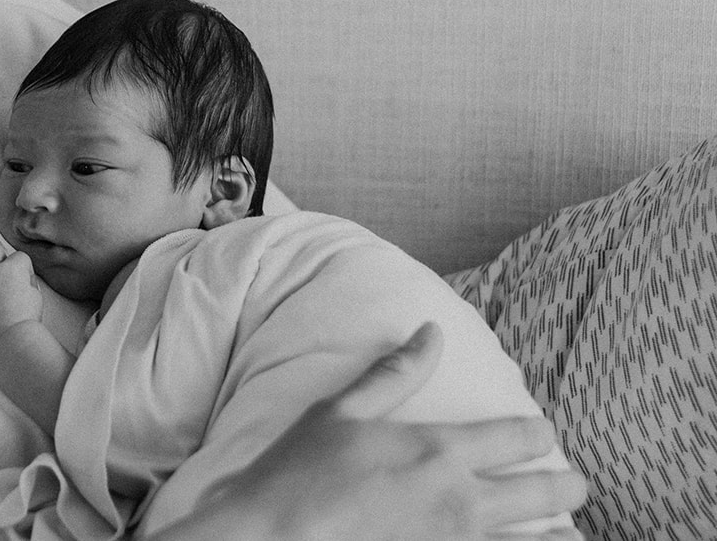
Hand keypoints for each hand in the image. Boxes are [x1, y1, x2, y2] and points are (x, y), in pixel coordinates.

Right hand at [154, 322, 588, 540]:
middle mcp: (462, 501)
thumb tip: (432, 332)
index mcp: (439, 451)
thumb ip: (394, 373)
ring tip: (572, 532)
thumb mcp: (341, 410)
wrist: (276, 536)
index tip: (543, 432)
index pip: (517, 436)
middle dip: (568, 486)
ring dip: (561, 535)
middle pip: (543, 491)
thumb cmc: (301, 472)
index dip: (538, 431)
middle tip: (576, 485)